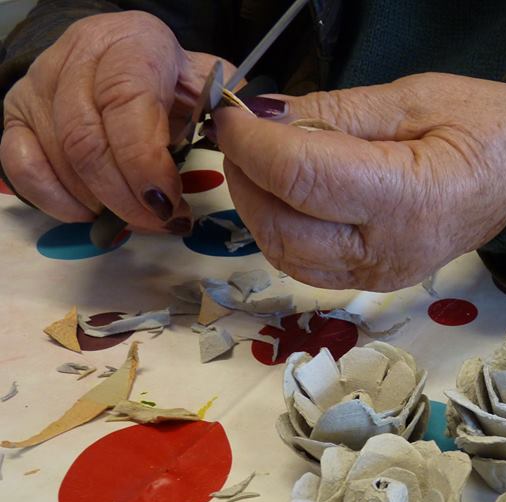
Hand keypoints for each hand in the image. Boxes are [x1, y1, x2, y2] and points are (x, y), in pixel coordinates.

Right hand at [1, 11, 230, 231]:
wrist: (123, 58)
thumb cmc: (171, 80)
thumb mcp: (207, 84)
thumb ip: (229, 109)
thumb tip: (251, 136)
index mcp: (132, 44)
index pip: (126, 104)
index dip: (145, 162)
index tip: (170, 202)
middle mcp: (77, 58)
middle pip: (88, 142)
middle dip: (127, 197)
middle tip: (161, 222)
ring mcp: (40, 86)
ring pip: (59, 159)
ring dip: (101, 204)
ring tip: (138, 219)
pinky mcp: (16, 115)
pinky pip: (22, 166)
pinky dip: (56, 201)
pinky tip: (92, 212)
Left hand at [214, 72, 505, 290]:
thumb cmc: (487, 129)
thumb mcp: (413, 99)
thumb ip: (336, 112)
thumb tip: (267, 115)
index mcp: (409, 198)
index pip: (302, 178)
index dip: (252, 143)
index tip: (234, 112)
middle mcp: (390, 251)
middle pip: (282, 230)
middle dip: (245, 178)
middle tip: (244, 134)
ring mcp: (381, 276)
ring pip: (286, 256)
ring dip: (257, 208)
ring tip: (262, 162)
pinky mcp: (374, 282)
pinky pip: (306, 266)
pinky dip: (280, 230)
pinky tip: (286, 195)